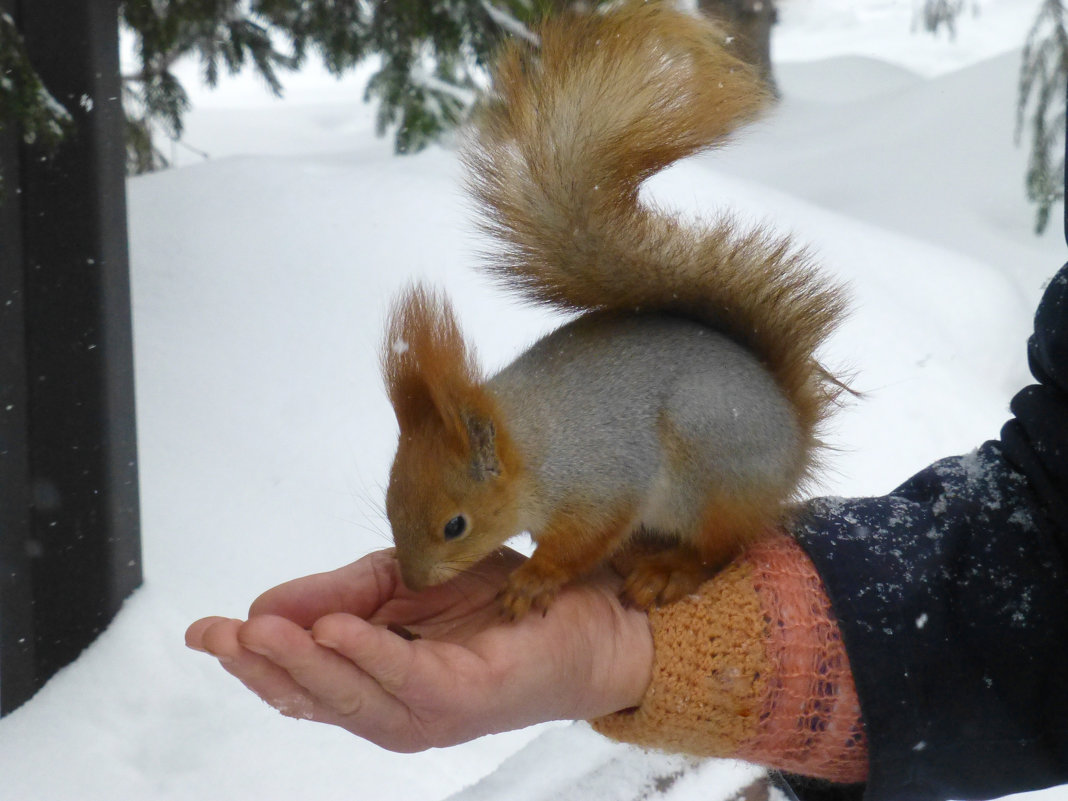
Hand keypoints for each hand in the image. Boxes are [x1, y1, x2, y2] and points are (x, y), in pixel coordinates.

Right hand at [185, 548, 652, 751]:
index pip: (297, 679)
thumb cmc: (499, 602)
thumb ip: (341, 594)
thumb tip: (266, 605)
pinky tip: (332, 631)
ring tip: (258, 631)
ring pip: (348, 694)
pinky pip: (404, 677)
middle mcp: (393, 705)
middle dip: (260, 664)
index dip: (248, 657)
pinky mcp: (462, 696)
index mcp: (373, 679)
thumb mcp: (403, 583)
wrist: (584, 614)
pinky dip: (365, 654)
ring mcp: (427, 709)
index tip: (202, 631)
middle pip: (311, 695)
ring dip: (300, 662)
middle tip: (218, 633)